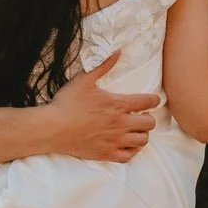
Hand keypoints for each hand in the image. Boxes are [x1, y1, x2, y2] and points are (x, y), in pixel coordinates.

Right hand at [41, 51, 157, 161]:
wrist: (53, 128)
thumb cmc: (67, 103)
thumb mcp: (84, 79)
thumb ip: (103, 65)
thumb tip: (118, 51)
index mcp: (118, 104)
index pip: (148, 102)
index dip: (154, 100)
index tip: (152, 100)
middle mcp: (120, 123)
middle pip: (149, 123)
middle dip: (148, 118)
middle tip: (141, 116)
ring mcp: (114, 140)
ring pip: (142, 140)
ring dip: (142, 134)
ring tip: (135, 130)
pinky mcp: (106, 153)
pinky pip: (129, 156)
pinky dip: (133, 150)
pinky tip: (128, 144)